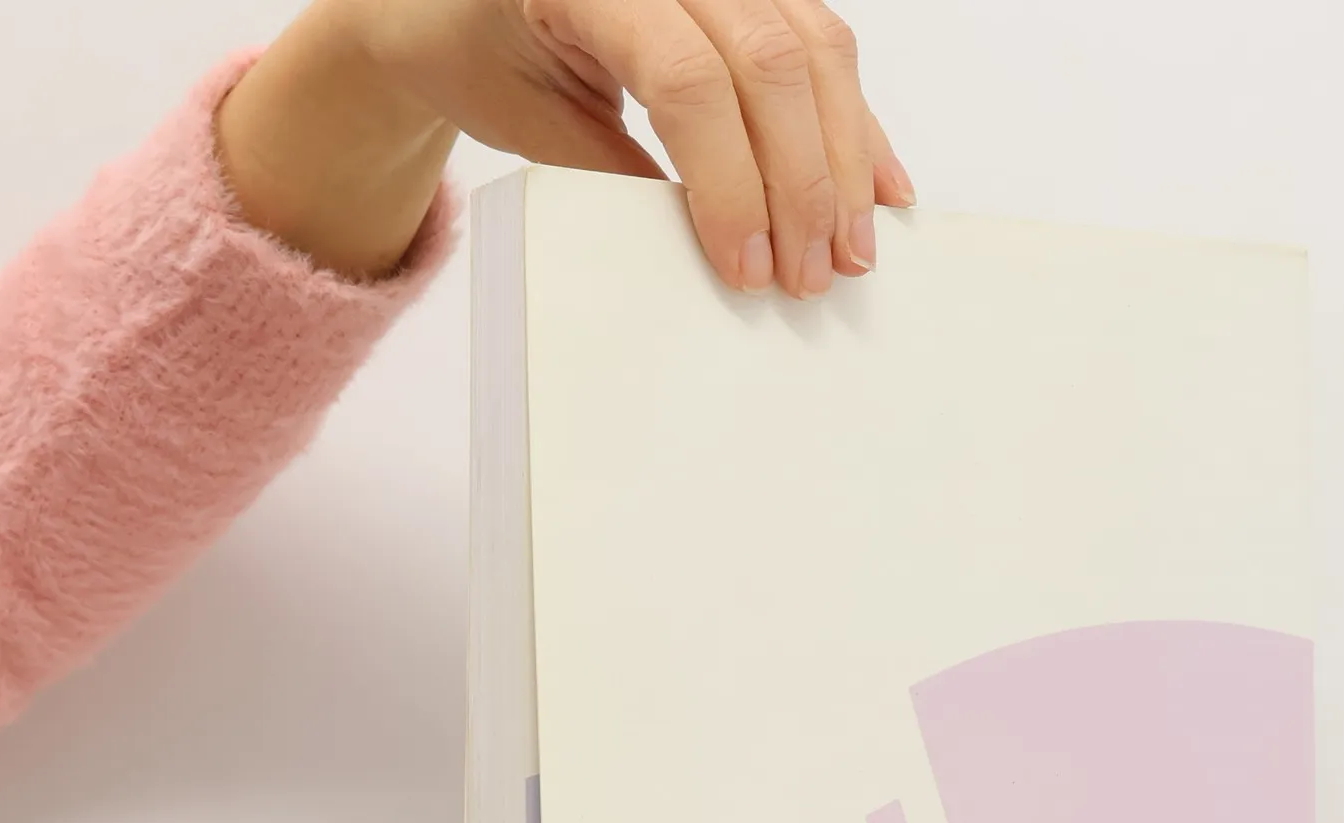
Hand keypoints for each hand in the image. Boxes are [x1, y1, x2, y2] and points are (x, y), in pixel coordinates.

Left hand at [219, 0, 912, 293]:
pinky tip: (877, 188)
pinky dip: (856, 123)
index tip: (748, 269)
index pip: (687, 78)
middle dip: (802, 184)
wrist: (466, 9)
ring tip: (849, 248)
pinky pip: (824, 41)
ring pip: (814, 47)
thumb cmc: (494, 61)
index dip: (730, 183)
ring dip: (843, 159)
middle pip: (769, 61)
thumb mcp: (540, 133)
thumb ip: (626, 182)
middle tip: (809, 276)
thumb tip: (724, 253)